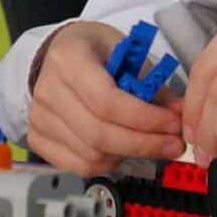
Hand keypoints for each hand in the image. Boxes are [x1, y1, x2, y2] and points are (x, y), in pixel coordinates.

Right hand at [28, 21, 187, 175]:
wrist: (59, 55)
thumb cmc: (95, 51)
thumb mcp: (127, 52)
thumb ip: (151, 84)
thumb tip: (178, 115)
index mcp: (69, 59)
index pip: (106, 101)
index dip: (144, 119)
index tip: (174, 124)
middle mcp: (48, 90)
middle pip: (98, 134)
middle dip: (144, 144)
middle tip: (173, 144)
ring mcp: (39, 118)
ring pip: (90, 155)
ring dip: (130, 155)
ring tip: (153, 145)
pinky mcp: (38, 139)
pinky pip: (78, 165)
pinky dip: (108, 164)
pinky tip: (124, 151)